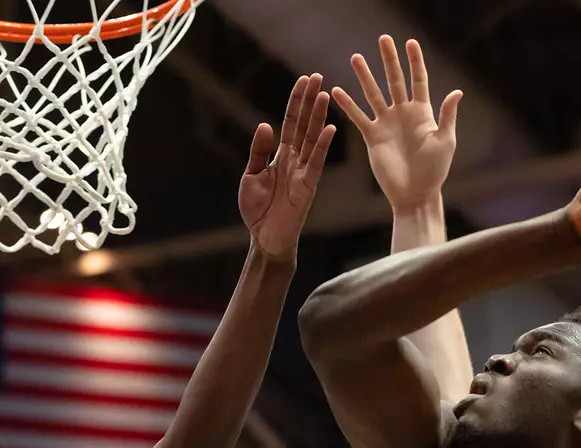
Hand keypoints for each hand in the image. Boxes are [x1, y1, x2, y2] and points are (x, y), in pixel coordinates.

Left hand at [239, 73, 336, 261]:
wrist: (265, 238)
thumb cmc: (258, 210)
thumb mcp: (251, 175)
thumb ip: (258, 150)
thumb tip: (264, 124)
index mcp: (281, 156)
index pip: (291, 123)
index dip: (296, 101)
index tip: (303, 80)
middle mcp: (295, 160)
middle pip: (304, 124)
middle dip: (310, 100)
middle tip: (317, 76)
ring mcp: (303, 172)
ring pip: (312, 139)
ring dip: (318, 116)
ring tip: (324, 94)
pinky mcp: (307, 187)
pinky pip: (316, 163)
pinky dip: (323, 146)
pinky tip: (329, 128)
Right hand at [332, 36, 461, 212]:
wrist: (415, 193)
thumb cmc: (435, 170)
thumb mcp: (445, 141)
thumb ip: (448, 116)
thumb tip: (457, 92)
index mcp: (422, 113)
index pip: (418, 80)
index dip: (415, 62)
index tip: (410, 43)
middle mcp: (403, 114)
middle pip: (395, 80)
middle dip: (389, 60)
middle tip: (383, 39)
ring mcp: (386, 124)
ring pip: (374, 94)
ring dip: (365, 76)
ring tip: (356, 57)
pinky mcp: (372, 137)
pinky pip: (358, 117)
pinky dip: (348, 105)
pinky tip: (336, 91)